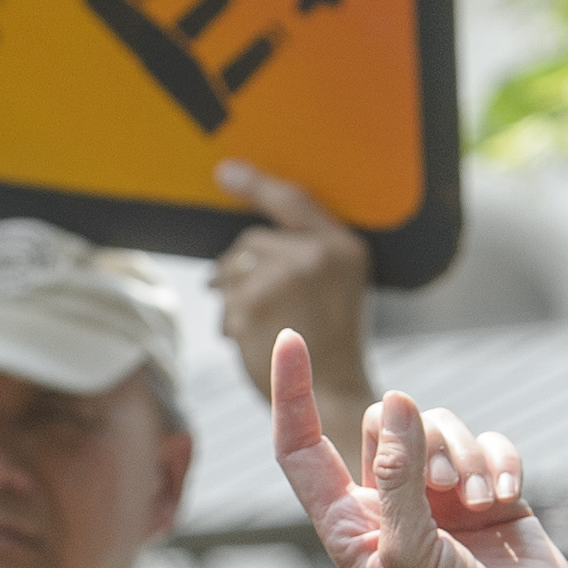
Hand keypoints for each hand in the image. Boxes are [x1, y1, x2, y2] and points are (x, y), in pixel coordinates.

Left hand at [215, 162, 367, 448]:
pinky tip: (245, 340)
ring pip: (233, 270)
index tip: (225, 172)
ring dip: (232, 295)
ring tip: (253, 326)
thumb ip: (308, 255)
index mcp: (343, 247)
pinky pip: (224, 299)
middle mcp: (315, 255)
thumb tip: (244, 246)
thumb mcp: (336, 286)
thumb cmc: (331, 344)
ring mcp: (283, 277)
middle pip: (253, 241)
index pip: (293, 201)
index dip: (256, 184)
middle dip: (240, 268)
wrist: (332, 394)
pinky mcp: (253, 303)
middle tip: (241, 297)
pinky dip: (228, 319)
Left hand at [269, 335, 561, 567]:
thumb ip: (397, 474)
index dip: (290, 395)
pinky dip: (501, 463)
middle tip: (445, 483)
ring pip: (438, 426)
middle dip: (417, 438)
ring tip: (479, 501)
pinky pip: (489, 442)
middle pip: (381, 423)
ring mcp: (440, 497)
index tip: (290, 338)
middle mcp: (389, 505)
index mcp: (347, 525)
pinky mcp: (490, 491)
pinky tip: (510, 500)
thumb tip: (393, 400)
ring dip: (464, 454)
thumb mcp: (410, 550)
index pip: (301, 449)